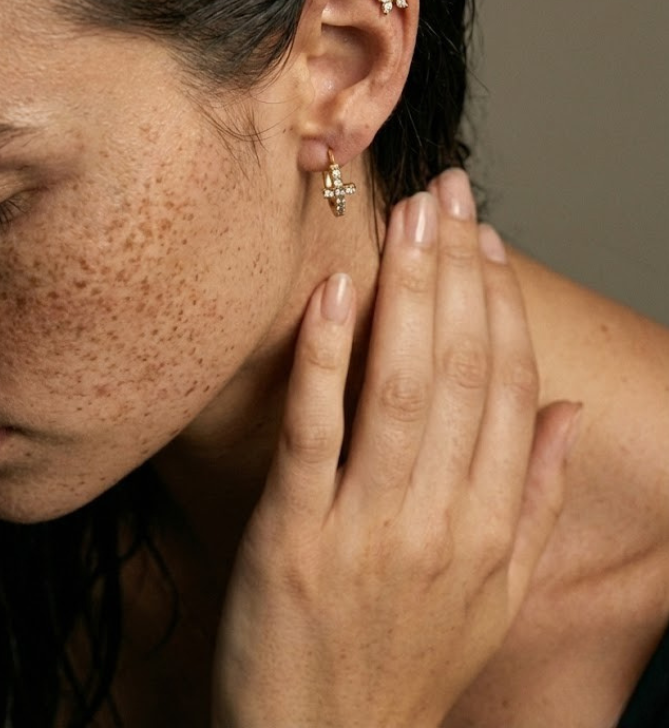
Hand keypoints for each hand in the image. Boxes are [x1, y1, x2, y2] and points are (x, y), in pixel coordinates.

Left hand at [212, 169, 579, 727]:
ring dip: (408, 292)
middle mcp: (441, 520)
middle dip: (456, 271)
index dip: (499, 304)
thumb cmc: (409, 667)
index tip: (484, 239)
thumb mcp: (499, 596)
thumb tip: (567, 411)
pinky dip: (325, 360)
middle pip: (460, 369)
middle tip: (448, 192)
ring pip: (400, 387)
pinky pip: (315, 434)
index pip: (509, 388)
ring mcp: (366, 528)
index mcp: (492, 527)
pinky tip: (335, 294)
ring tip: (410, 218)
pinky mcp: (293, 540)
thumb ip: (539, 500)